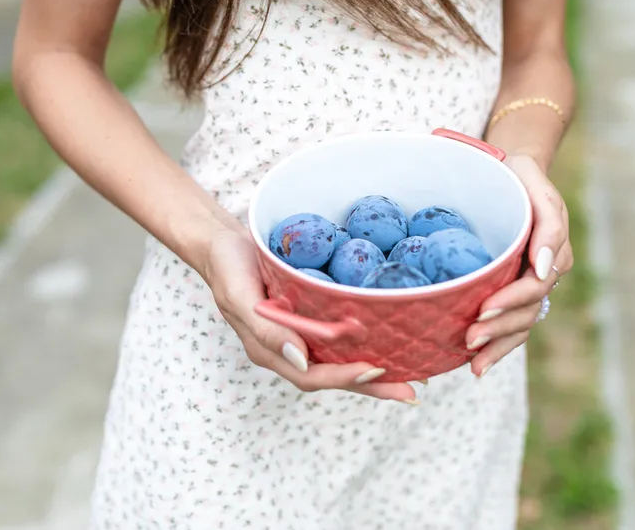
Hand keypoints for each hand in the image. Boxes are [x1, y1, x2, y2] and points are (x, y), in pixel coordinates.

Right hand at [200, 226, 418, 402]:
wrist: (222, 243)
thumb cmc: (228, 267)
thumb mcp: (239, 296)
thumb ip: (266, 329)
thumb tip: (301, 358)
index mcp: (270, 351)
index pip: (312, 375)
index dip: (345, 377)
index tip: (376, 371)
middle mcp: (290, 350)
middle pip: (334, 376)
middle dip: (373, 386)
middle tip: (409, 391)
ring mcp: (301, 335)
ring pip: (341, 360)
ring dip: (375, 372)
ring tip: (412, 375)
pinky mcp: (311, 316)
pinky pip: (340, 337)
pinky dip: (366, 343)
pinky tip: (391, 339)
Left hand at [465, 154, 573, 376]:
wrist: (512, 174)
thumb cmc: (522, 177)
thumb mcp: (537, 188)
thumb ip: (548, 227)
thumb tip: (541, 269)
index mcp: (553, 251)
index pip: (534, 285)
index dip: (511, 301)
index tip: (484, 309)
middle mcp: (544, 274)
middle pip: (527, 312)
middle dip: (499, 330)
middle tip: (469, 339)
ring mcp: (530, 286)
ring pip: (521, 325)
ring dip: (498, 346)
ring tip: (473, 363)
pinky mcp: (513, 291)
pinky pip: (511, 325)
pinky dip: (497, 346)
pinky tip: (476, 364)